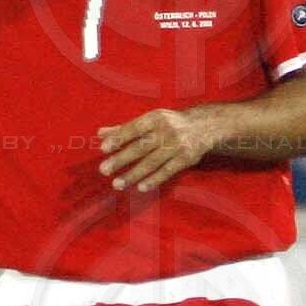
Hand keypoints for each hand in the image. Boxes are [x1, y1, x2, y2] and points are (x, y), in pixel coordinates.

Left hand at [97, 108, 215, 193]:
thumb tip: (100, 134)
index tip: (104, 148)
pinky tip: (141, 187)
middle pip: (141, 147)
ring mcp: (177, 146)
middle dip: (121, 159)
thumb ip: (126, 128)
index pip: (134, 128)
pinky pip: (168, 171)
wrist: (204, 126)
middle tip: (104, 170)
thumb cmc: (170, 123)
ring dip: (134, 174)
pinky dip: (154, 180)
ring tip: (117, 184)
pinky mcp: (187, 158)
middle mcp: (166, 131)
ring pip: (152, 162)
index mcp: (155, 118)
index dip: (119, 138)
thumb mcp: (150, 120)